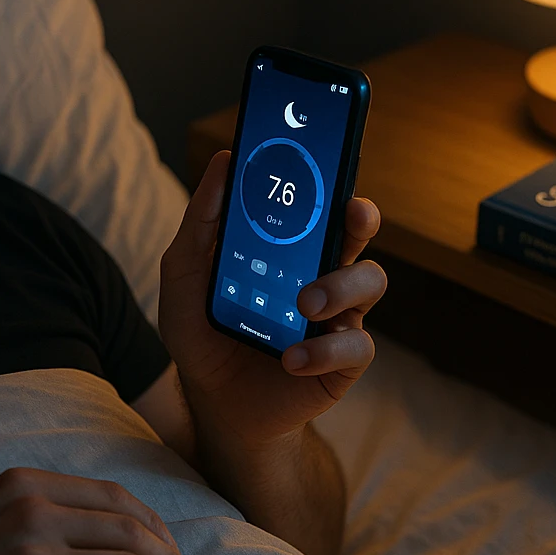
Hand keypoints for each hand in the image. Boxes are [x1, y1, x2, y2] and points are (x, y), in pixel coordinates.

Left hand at [158, 150, 386, 455]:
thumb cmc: (204, 332)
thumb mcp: (185, 277)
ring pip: (370, 280)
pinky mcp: (343, 359)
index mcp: (288, 245)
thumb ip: (201, 223)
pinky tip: (291, 359)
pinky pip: (356, 345)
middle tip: (351, 212)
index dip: (330, 173)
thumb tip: (223, 162)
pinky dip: (323, 351)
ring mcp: (337, 314)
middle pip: (358, 230)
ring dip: (340, 286)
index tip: (326, 151)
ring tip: (304, 305)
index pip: (317, 199)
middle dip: (361, 215)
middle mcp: (321, 270)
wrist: (213, 403)